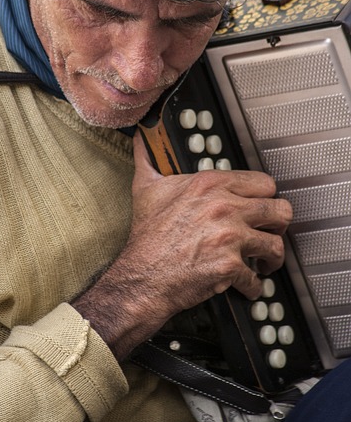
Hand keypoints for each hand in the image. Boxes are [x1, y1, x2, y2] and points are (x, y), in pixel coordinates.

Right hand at [73, 132, 291, 358]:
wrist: (142, 275)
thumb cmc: (147, 235)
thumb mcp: (146, 188)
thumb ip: (149, 158)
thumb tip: (142, 135)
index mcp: (210, 184)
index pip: (263, 182)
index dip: (264, 196)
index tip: (259, 205)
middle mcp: (224, 207)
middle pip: (280, 211)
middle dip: (277, 225)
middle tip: (269, 232)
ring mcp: (230, 237)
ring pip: (276, 245)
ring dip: (271, 257)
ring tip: (264, 261)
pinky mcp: (230, 266)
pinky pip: (256, 279)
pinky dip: (253, 286)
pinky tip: (246, 284)